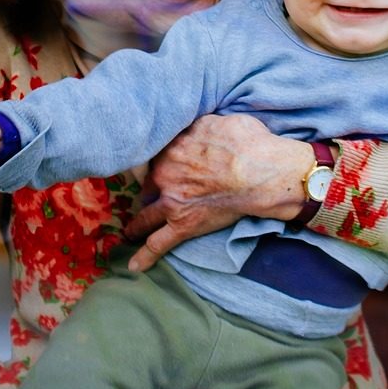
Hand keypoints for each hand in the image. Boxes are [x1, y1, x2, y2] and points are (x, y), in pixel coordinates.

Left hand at [126, 114, 313, 270]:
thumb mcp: (217, 121)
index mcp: (172, 148)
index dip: (159, 162)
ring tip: (129, 230)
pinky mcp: (182, 226)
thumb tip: (198, 129)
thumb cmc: (246, 142)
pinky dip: (145, 256)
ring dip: (137, 223)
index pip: (157, 156)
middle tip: (150, 196)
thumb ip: (199, 127)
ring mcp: (171, 202)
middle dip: (148, 190)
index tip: (159, 166)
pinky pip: (158, 243)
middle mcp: (164, 174)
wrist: (258, 170)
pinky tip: (134, 266)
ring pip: (145, 214)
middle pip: (148, 184)